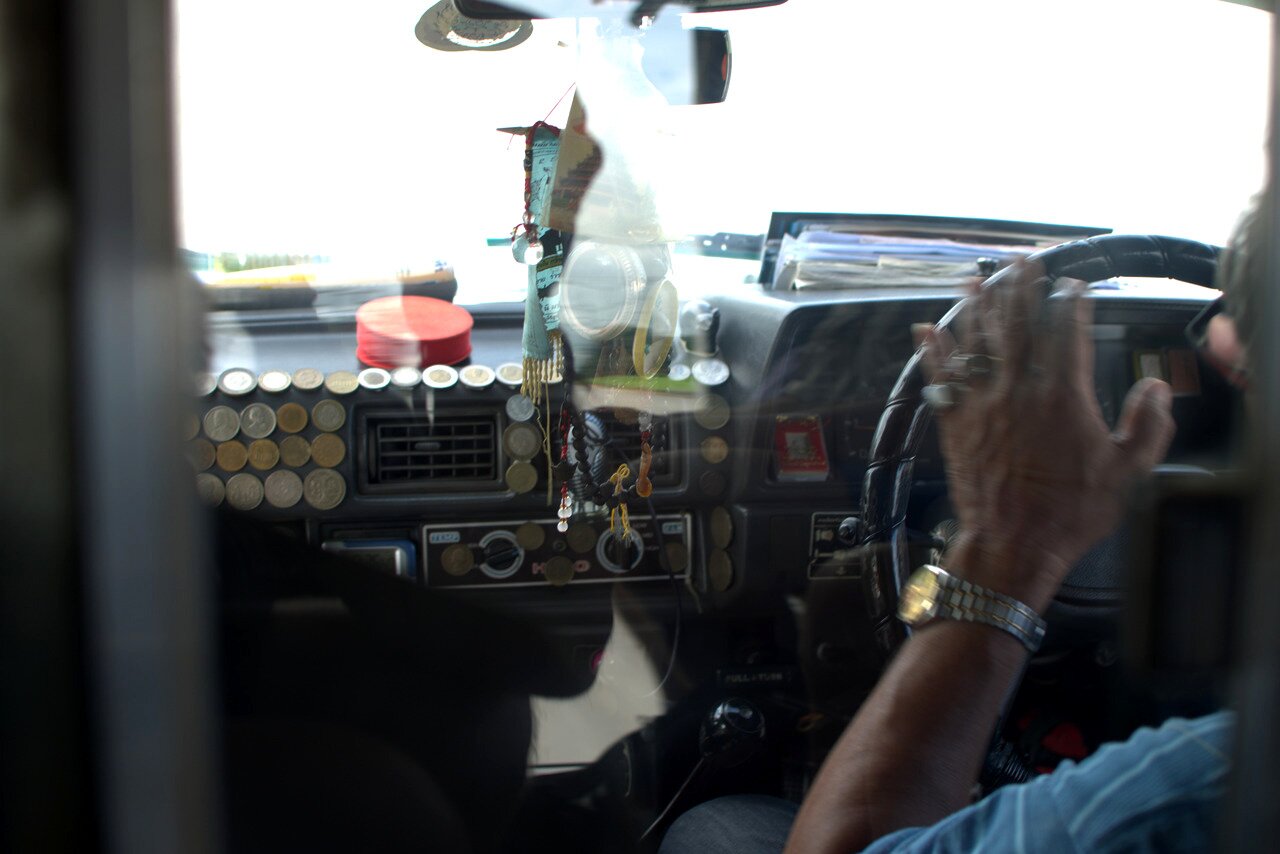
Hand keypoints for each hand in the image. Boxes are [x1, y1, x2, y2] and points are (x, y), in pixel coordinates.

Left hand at [924, 259, 1175, 610]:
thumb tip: (1157, 386)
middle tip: (1020, 261)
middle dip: (1020, 289)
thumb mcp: (1126, 472)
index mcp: (1063, 397)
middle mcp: (1018, 391)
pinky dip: (932, 351)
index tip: (1073, 283)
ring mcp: (981, 405)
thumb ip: (1148, 425)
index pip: (1068, 334)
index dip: (1071, 304)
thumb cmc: (1071, 512)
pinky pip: (939, 378)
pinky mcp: (953, 424)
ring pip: (975, 344)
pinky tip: (925, 328)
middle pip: (1018, 327)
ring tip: (974, 279)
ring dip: (974, 308)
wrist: (1012, 544)